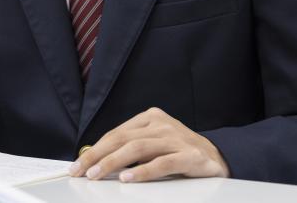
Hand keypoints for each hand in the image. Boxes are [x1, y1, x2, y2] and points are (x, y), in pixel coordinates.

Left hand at [69, 107, 229, 181]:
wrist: (218, 157)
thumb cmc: (179, 151)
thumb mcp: (154, 143)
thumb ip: (130, 147)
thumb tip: (96, 160)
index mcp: (150, 118)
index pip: (116, 133)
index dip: (95, 149)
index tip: (78, 165)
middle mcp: (161, 124)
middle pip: (122, 139)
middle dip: (97, 156)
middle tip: (81, 171)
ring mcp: (175, 138)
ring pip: (137, 148)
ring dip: (113, 163)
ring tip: (97, 175)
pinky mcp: (189, 155)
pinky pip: (162, 163)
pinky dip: (142, 172)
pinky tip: (127, 179)